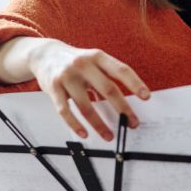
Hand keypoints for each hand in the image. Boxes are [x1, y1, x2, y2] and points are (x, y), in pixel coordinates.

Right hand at [27, 39, 149, 140]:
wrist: (44, 54)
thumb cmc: (75, 61)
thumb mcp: (93, 62)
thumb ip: (107, 78)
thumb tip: (123, 104)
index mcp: (98, 57)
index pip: (121, 70)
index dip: (135, 83)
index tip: (146, 96)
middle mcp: (83, 64)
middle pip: (107, 89)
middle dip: (122, 108)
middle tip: (132, 122)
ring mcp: (67, 76)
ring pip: (86, 105)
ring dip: (99, 124)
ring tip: (109, 135)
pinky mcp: (53, 88)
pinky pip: (65, 111)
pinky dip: (75, 125)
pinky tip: (85, 133)